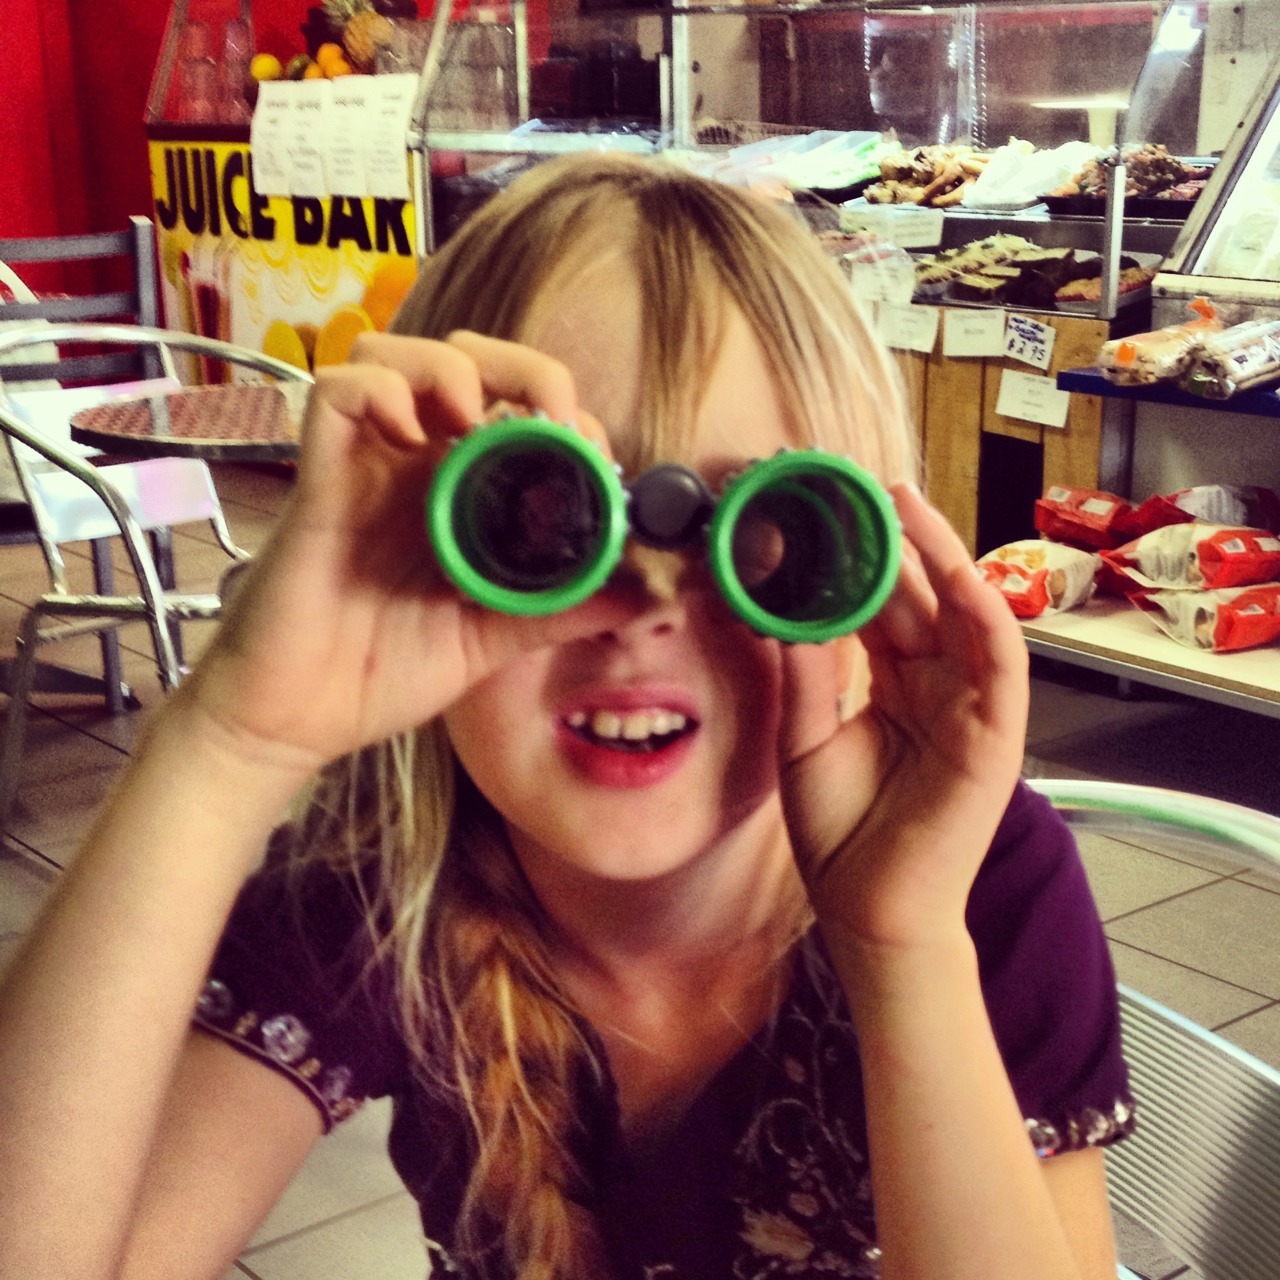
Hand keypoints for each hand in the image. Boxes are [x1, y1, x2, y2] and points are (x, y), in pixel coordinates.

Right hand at [179, 332, 637, 778]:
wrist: (299, 720)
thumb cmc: (382, 672)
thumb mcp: (493, 638)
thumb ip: (561, 607)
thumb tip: (648, 592)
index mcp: (455, 491)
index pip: (514, 409)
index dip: (563, 412)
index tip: (594, 459)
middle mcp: (409, 464)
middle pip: (459, 357)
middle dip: (518, 367)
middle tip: (550, 418)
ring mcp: (361, 464)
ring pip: (391, 353)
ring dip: (447, 367)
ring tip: (475, 420)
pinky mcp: (316, 478)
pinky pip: (334, 393)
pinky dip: (379, 392)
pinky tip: (413, 436)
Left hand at [776, 484, 1028, 949]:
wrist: (869, 911)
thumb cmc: (842, 833)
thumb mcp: (805, 738)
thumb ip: (805, 673)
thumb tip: (782, 606)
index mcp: (892, 685)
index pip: (879, 606)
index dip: (857, 558)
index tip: (823, 510)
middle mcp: (934, 685)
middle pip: (919, 597)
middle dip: (895, 539)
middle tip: (861, 483)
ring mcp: (968, 706)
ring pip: (963, 613)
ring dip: (940, 555)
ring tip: (903, 503)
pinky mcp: (996, 734)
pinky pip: (999, 662)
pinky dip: (983, 615)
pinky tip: (956, 573)